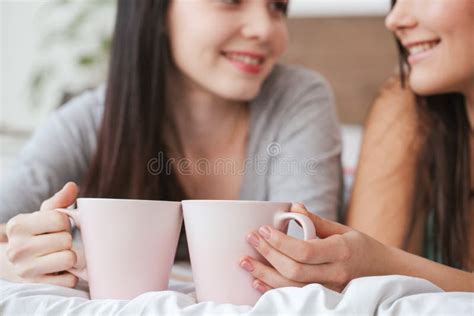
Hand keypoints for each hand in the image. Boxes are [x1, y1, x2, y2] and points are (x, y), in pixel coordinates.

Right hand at [5, 182, 78, 286]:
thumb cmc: (35, 234)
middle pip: (66, 240)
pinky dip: (70, 274)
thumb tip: (72, 186)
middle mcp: (17, 249)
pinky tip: (60, 269)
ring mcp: (25, 270)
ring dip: (71, 256)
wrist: (15, 263)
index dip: (65, 222)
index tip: (58, 226)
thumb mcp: (42, 215)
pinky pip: (70, 279)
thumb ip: (59, 201)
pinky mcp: (37, 286)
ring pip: (69, 259)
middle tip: (59, 242)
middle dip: (68, 239)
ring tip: (60, 254)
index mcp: (18, 226)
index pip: (59, 219)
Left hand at [239, 203, 389, 292]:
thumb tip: (293, 207)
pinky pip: (294, 297)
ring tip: (245, 262)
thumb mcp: (343, 230)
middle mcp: (335, 274)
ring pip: (291, 288)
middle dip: (267, 255)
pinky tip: (257, 280)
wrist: (384, 272)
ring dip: (264, 274)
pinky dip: (273, 289)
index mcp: (340, 252)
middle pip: (294, 270)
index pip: (304, 250)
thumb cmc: (362, 247)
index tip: (263, 230)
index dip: (280, 242)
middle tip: (250, 239)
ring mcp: (330, 290)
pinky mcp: (324, 298)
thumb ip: (316, 221)